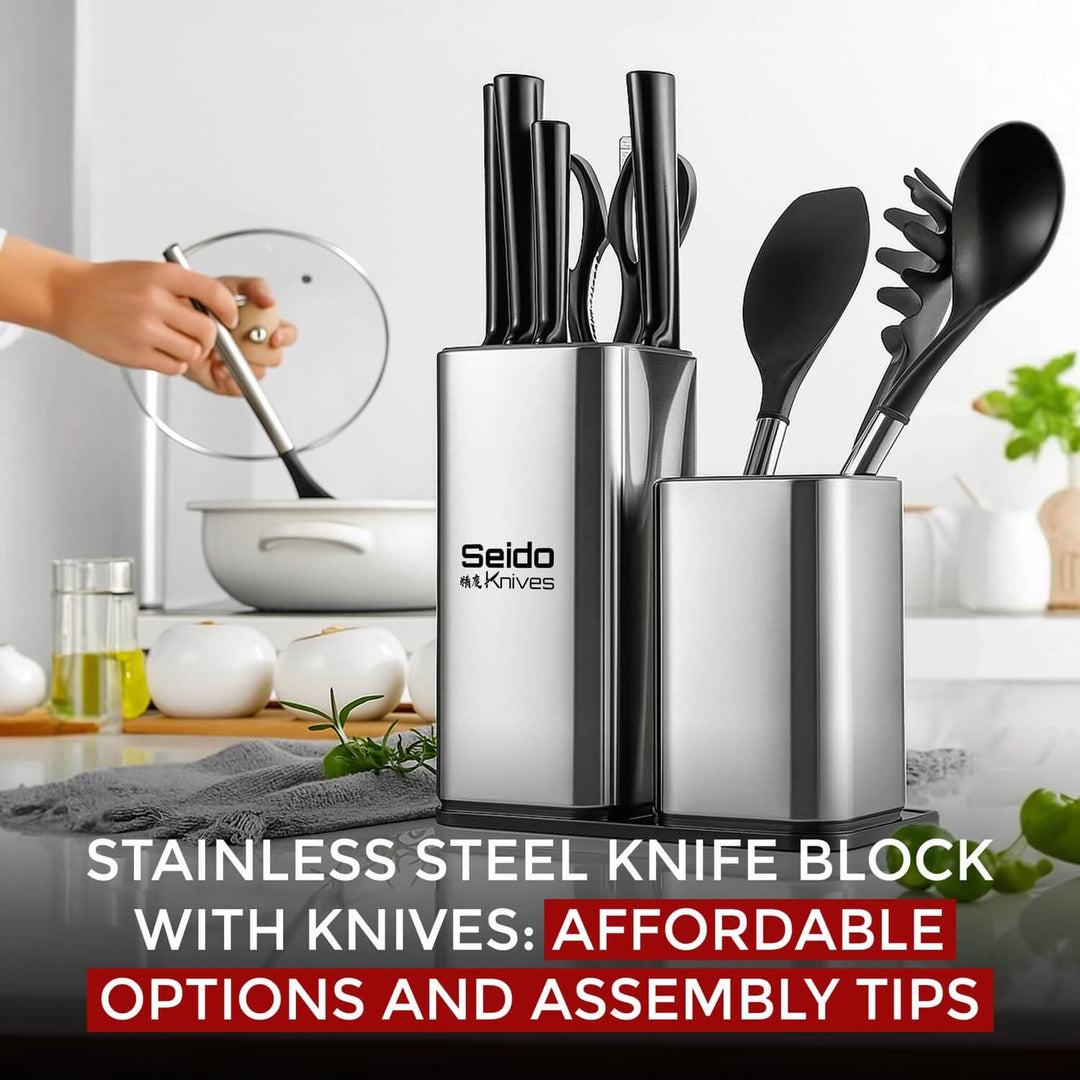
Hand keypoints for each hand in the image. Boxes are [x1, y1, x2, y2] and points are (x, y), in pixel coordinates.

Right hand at [47, 259, 239, 376]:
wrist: (66, 296)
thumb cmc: (109, 285)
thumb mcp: (148, 272)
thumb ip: (183, 288)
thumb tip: (219, 311)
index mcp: (161, 276)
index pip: (214, 292)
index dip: (229, 309)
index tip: (229, 318)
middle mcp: (154, 301)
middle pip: (209, 331)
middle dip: (209, 338)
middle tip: (198, 335)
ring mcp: (144, 329)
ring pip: (193, 352)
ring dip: (190, 352)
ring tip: (173, 342)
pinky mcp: (136, 354)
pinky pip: (175, 367)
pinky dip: (174, 363)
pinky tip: (160, 351)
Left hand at [184, 276, 297, 395]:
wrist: (172, 322)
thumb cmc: (202, 303)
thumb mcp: (228, 286)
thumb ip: (255, 287)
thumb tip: (270, 300)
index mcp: (263, 325)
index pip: (288, 334)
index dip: (285, 336)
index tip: (274, 336)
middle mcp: (256, 346)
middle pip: (275, 357)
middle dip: (257, 351)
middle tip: (238, 340)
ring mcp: (244, 364)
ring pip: (257, 372)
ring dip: (240, 363)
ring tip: (220, 352)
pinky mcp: (230, 381)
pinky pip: (239, 388)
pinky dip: (228, 379)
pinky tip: (218, 367)